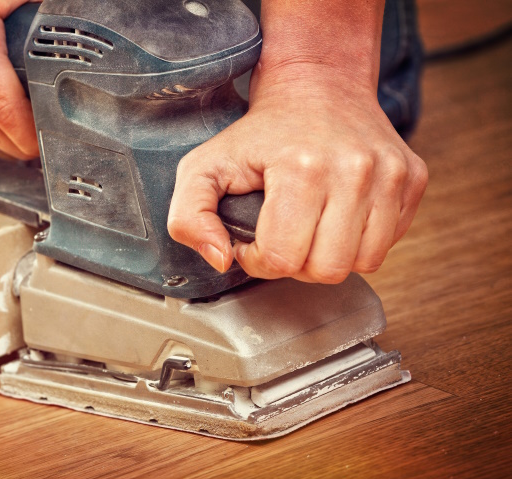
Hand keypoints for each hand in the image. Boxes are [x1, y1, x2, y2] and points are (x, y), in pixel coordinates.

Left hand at [167, 69, 427, 283]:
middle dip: (296, 263)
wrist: (317, 87)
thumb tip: (221, 260)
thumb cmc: (259, 133)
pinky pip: (388, 244)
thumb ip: (189, 217)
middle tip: (282, 235)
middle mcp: (356, 170)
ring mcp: (391, 175)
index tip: (253, 237)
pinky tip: (337, 216)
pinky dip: (359, 242)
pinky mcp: (412, 179)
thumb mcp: (204, 167)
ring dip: (330, 256)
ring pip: (363, 264)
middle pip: (326, 269)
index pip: (283, 259)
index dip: (259, 259)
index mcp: (302, 169)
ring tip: (310, 228)